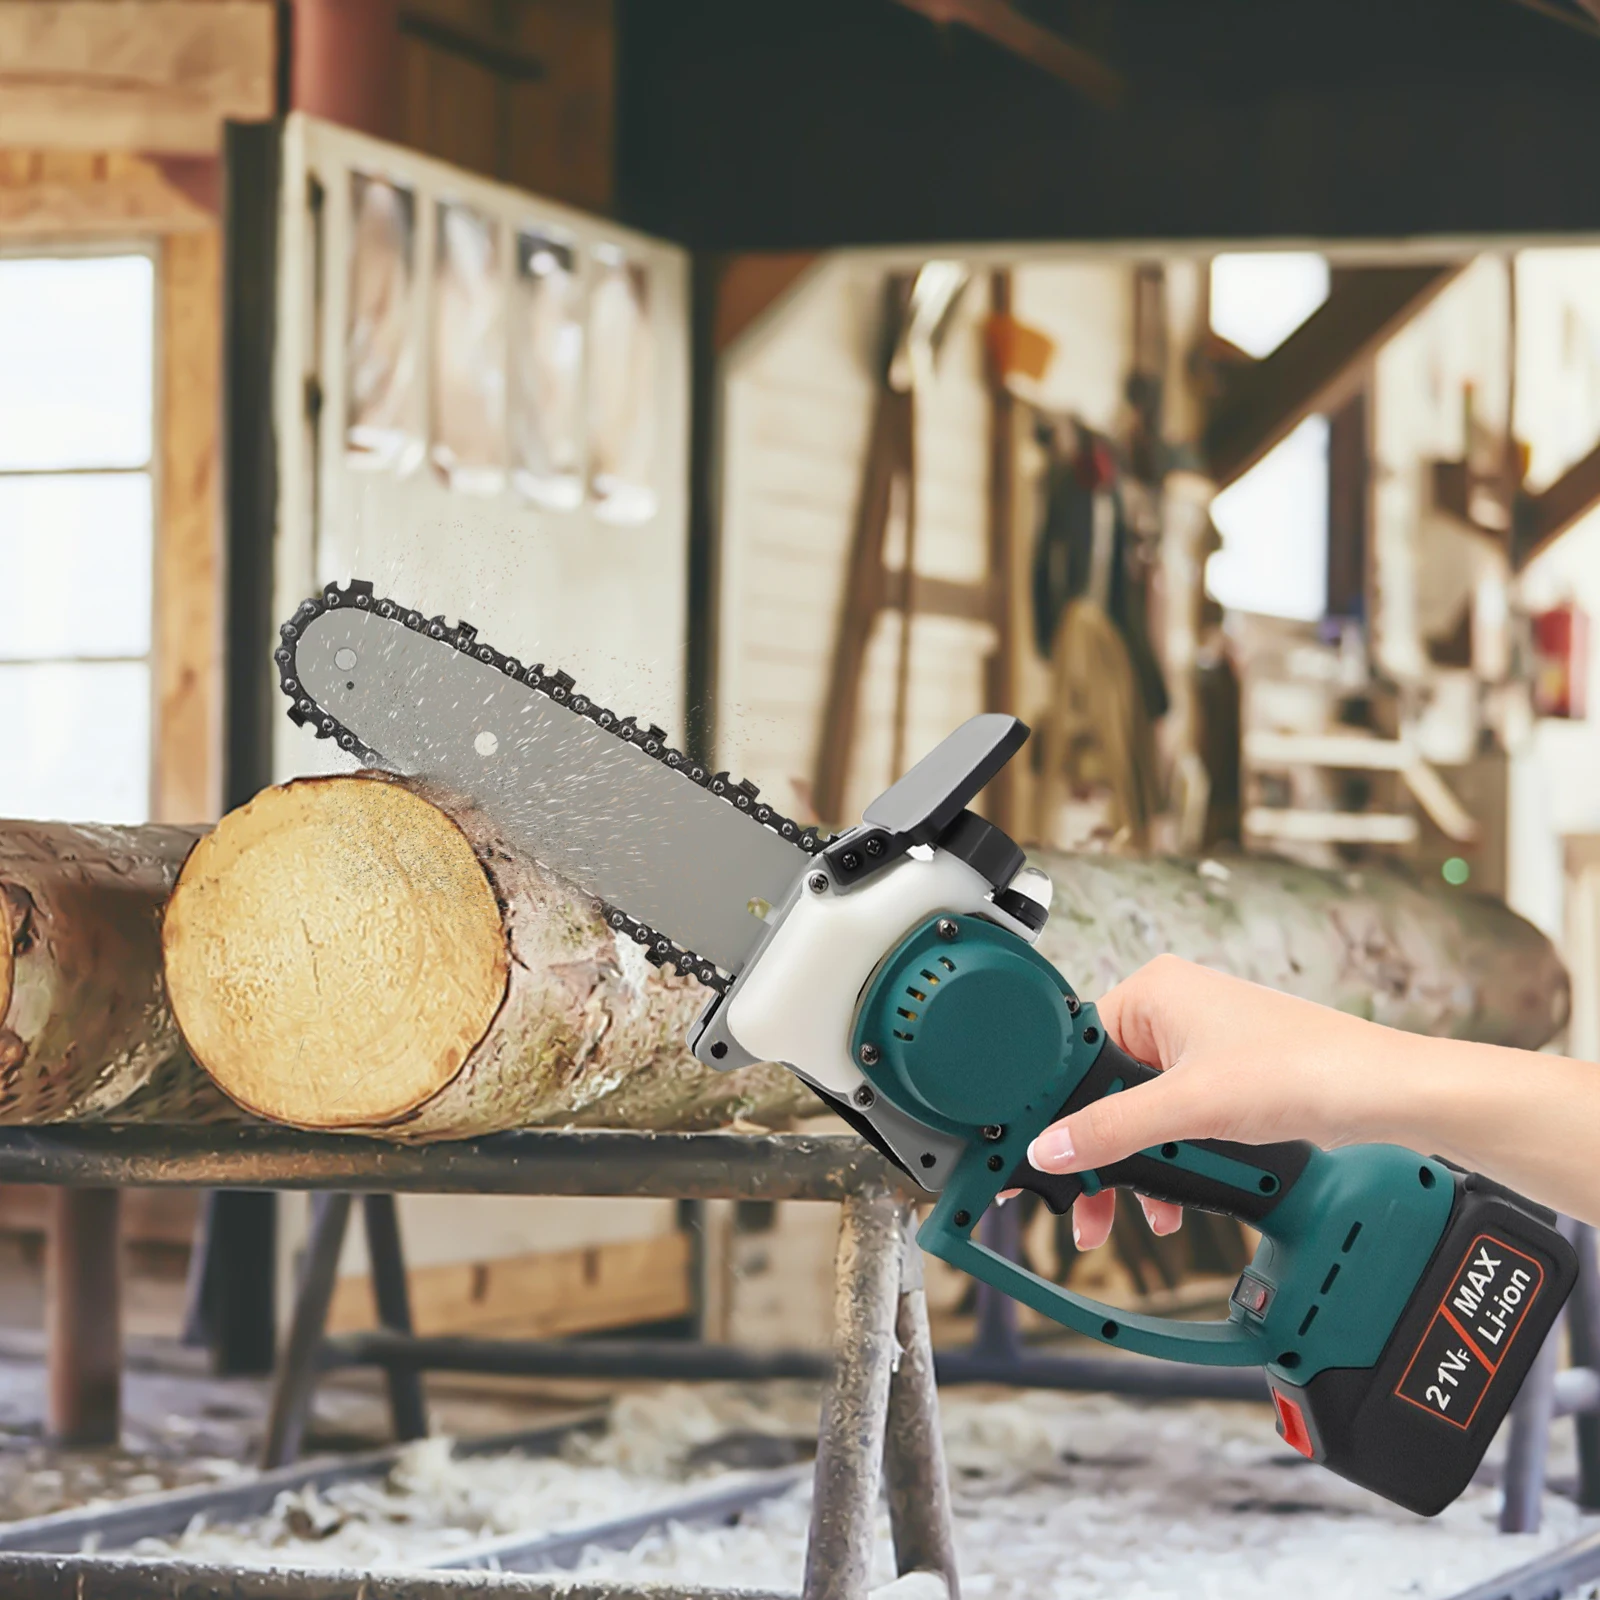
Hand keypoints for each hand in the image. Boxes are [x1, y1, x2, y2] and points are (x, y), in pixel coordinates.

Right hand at [1023, 954, 1378, 1250]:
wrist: (1384, 1094)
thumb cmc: (1303, 1069)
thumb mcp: (1190, 1106)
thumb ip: (1111, 1129)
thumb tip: (1048, 1149)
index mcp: (1152, 990)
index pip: (1075, 1050)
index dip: (1055, 1108)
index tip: (1039, 1153)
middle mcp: (1170, 1009)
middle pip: (1103, 1088)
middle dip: (1098, 1152)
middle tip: (1082, 1202)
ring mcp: (1198, 1043)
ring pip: (1137, 1111)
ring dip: (1133, 1166)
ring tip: (1127, 1215)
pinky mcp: (1222, 1075)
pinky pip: (1170, 1120)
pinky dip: (1166, 1160)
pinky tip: (1168, 1202)